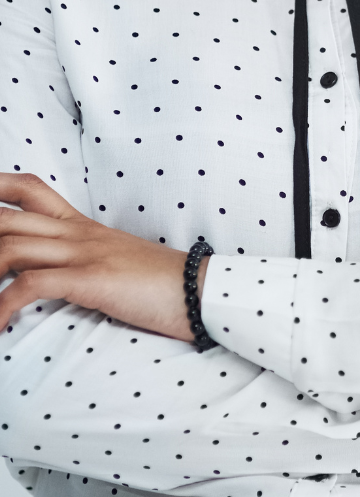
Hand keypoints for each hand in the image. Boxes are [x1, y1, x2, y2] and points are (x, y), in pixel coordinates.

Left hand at [0, 172, 202, 340]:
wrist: (203, 291)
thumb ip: (82, 259)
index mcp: (83, 225)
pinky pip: (30, 286)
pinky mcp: (92, 279)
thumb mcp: (115, 263)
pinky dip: (2, 307)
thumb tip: (49, 273)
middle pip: (7, 217)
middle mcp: (79, 233)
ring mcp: (86, 253)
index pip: (28, 189)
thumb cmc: (161, 284)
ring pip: (10, 247)